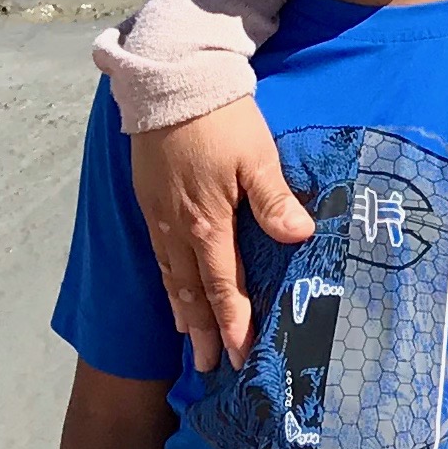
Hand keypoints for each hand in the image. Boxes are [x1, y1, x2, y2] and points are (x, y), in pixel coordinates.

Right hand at [129, 95, 314, 372]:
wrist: (170, 83)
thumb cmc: (221, 118)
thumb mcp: (257, 155)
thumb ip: (275, 199)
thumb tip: (298, 237)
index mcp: (208, 223)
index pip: (223, 286)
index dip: (233, 322)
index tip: (240, 355)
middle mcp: (178, 228)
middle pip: (191, 291)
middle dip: (203, 331)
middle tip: (210, 365)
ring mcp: (159, 216)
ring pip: (171, 276)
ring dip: (183, 311)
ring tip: (191, 340)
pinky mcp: (149, 201)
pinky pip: (159, 255)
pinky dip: (168, 281)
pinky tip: (174, 289)